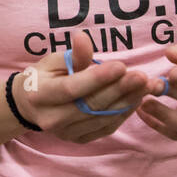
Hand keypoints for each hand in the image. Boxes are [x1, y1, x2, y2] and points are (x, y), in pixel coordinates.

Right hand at [16, 30, 163, 144]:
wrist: (30, 105)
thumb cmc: (44, 77)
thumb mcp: (53, 61)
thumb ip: (73, 55)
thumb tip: (83, 37)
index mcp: (40, 94)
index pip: (71, 89)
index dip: (97, 79)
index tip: (121, 66)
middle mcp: (51, 118)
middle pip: (90, 105)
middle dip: (119, 90)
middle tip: (142, 76)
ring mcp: (65, 132)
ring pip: (102, 118)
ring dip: (127, 101)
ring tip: (146, 86)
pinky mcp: (78, 139)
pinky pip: (105, 128)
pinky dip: (123, 114)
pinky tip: (136, 99)